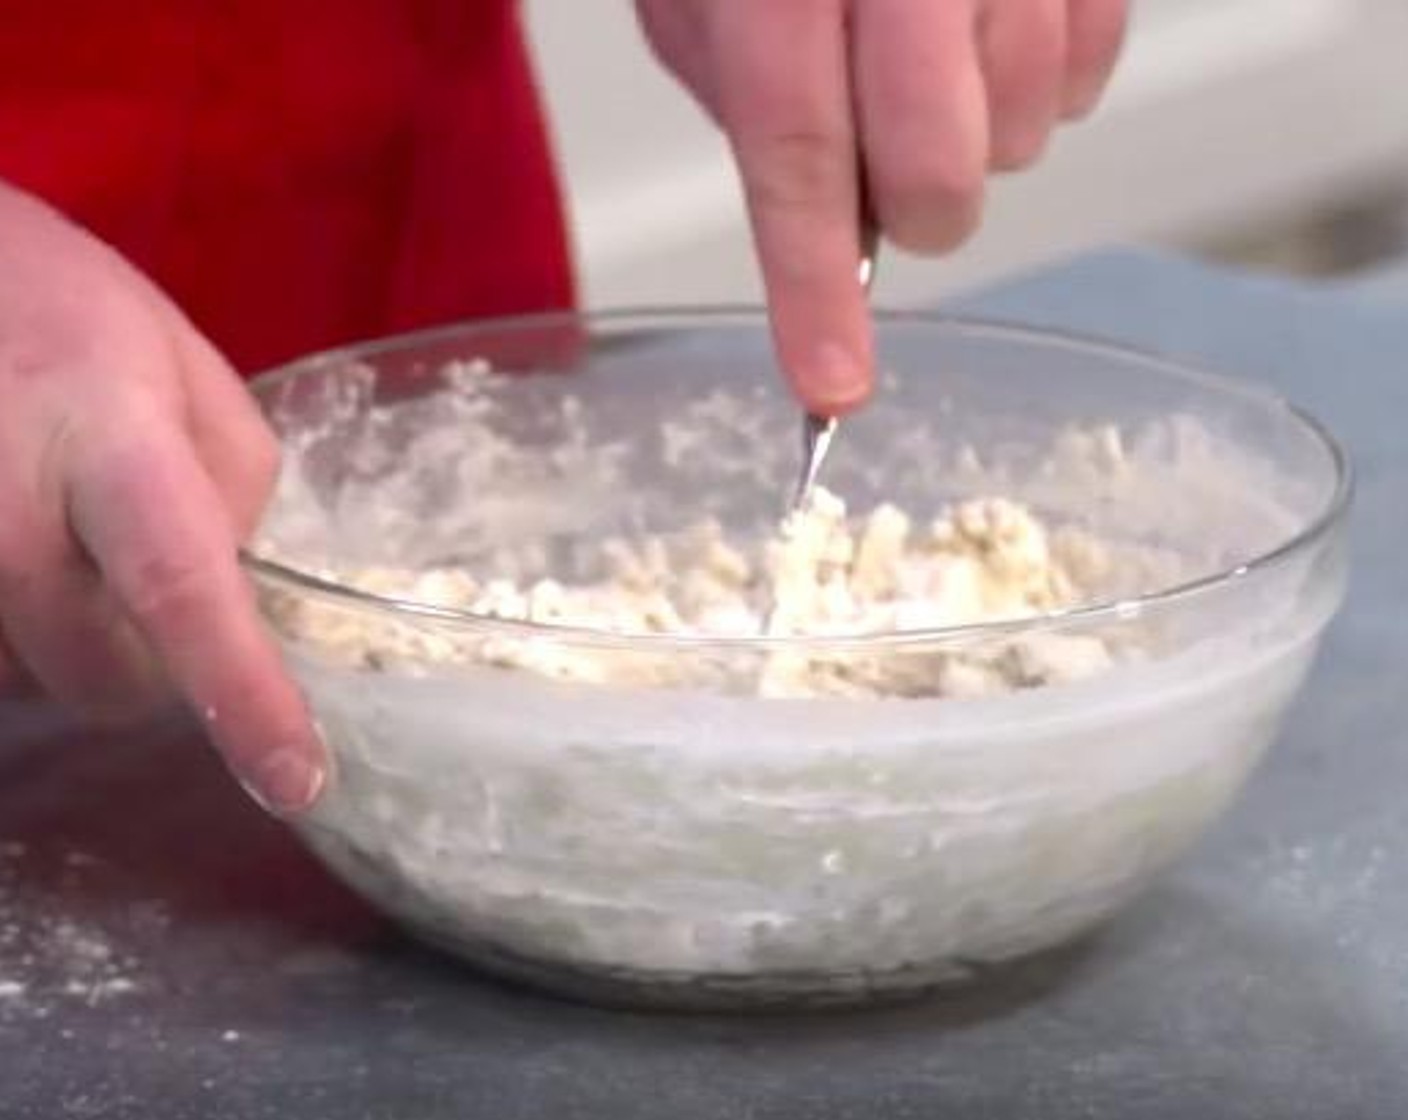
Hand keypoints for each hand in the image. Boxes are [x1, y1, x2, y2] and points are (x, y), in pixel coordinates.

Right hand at [0, 184, 323, 812]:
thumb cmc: (56, 310)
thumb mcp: (184, 371)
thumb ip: (234, 486)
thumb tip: (242, 594)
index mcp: (104, 439)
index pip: (183, 590)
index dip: (243, 696)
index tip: (296, 780)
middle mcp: (1, 510)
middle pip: (104, 677)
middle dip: (148, 654)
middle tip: (134, 566)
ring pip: (31, 683)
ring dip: (65, 642)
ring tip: (49, 531)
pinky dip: (14, 633)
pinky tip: (13, 554)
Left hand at [637, 0, 1126, 411]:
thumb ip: (744, 91)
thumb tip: (820, 210)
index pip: (798, 146)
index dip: (813, 286)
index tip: (828, 387)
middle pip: (939, 164)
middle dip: (917, 210)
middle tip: (894, 172)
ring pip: (1027, 131)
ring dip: (977, 134)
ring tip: (937, 51)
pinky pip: (1090, 75)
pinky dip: (1039, 83)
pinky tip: (996, 28)